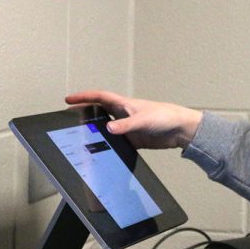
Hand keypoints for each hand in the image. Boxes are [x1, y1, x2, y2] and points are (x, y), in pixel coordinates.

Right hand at [65, 90, 202, 149]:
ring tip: (78, 135)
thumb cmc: (165, 116)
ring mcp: (127, 127)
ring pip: (105, 127)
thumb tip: (108, 128)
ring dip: (94, 130)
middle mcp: (123, 115)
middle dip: (84, 113)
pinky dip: (107, 145)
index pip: (100, 98)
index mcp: (124, 105)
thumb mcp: (143, 119)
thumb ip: (126, 125)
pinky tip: (98, 151)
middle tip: (68, 116)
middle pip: (99, 112)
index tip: (68, 99)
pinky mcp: (133, 139)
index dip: (84, 97)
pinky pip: (115, 142)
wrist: (180, 130)